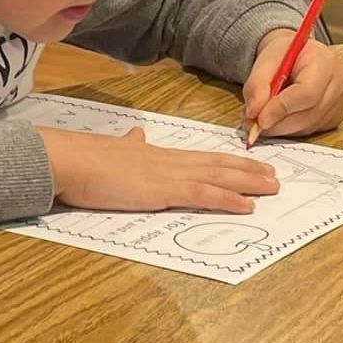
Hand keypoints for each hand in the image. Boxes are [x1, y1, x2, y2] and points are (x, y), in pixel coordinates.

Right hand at [39, 125, 278, 213]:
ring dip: (247, 183)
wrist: (68, 159)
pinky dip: (227, 200)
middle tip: (274, 175)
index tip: (249, 163)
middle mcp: (168, 161)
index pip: (201, 157)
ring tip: (271, 187)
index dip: (228, 160)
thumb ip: (128, 145)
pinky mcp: (160, 191)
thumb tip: (135, 136)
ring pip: (216, 177)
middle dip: (247, 170)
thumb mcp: (113, 149)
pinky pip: (201, 195)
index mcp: (156, 155)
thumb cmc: (84, 159)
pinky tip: (247, 206)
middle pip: (217, 164)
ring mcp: (166, 175)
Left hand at [242, 29, 342, 138]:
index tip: (259, 119)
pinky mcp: (336, 117)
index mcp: (325, 60)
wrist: (297, 55)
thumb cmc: (284, 55)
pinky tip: (280, 117)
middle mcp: (339, 82)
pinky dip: (291, 129)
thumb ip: (256, 85)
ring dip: (281, 128)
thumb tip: (254, 112)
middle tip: (252, 123)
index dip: (282, 109)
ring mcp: (341, 102)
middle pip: (308, 114)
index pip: (306, 92)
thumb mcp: (265, 60)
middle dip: (277, 123)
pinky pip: (310, 131)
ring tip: (262, 117)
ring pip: (307, 126)